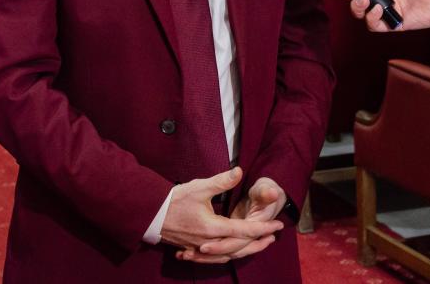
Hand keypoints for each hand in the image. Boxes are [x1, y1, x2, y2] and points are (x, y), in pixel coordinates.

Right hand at [161, 167, 282, 263]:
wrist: (150, 214)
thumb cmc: (175, 200)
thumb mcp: (200, 187)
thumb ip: (222, 181)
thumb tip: (240, 171)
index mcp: (214, 227)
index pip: (245, 230)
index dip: (263, 228)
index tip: (278, 225)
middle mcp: (209, 241)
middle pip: (239, 248)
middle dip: (258, 243)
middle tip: (273, 237)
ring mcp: (200, 248)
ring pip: (227, 255)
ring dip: (244, 251)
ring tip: (257, 245)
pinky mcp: (193, 249)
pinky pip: (214, 258)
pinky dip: (226, 256)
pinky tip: (231, 253)